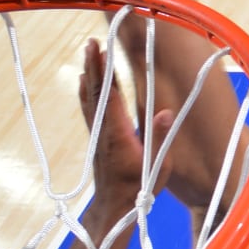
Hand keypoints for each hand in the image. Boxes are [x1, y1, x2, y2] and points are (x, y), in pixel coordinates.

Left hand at [79, 38, 174, 205]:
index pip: (109, 95)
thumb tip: (164, 111)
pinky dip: (86, 91)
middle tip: (92, 41)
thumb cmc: (138, 188)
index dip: (105, 71)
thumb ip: (160, 138)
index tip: (102, 50)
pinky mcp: (97, 138)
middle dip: (95, 65)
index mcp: (118, 133)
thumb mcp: (158, 167)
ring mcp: (97, 134)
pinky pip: (88, 108)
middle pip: (96, 91)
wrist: (113, 207)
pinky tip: (85, 81)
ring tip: (89, 53)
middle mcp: (103, 130)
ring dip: (90, 74)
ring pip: (90, 98)